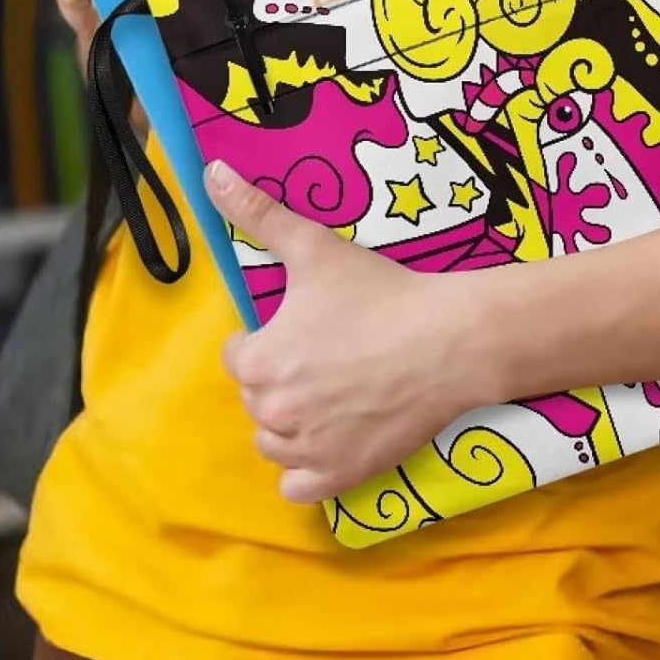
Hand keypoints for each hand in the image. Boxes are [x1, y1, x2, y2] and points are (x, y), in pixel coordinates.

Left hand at [206, 159, 485, 503]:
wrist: (449, 341)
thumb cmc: (379, 293)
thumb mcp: (313, 245)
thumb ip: (257, 211)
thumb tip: (210, 172)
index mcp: (261, 361)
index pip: (238, 357)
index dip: (264, 339)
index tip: (299, 327)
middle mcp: (275, 412)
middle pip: (256, 400)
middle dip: (279, 380)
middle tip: (322, 355)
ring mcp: (309, 450)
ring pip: (273, 444)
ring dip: (288, 425)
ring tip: (326, 394)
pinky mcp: (342, 475)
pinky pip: (298, 487)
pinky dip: (305, 470)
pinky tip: (328, 440)